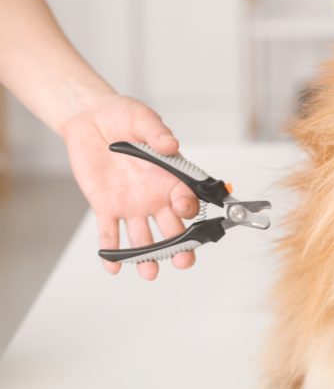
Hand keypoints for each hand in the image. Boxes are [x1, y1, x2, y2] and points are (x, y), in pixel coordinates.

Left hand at [60, 94, 200, 278]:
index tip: (185, 209)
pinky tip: (113, 267)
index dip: (189, 207)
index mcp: (171, 175)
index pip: (187, 197)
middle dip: (181, 245)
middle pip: (173, 226)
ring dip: (148, 257)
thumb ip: (157, 132)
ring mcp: (132, 204)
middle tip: (184, 260)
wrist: (89, 119)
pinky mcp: (106, 207)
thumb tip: (170, 144)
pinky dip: (111, 252)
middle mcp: (156, 194)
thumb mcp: (142, 118)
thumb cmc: (123, 116)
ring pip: (144, 237)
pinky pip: (110, 233)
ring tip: (150, 272)